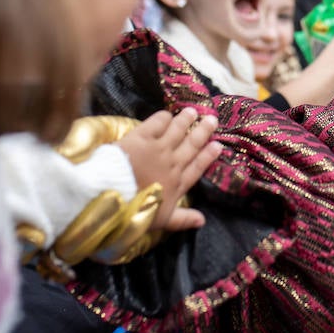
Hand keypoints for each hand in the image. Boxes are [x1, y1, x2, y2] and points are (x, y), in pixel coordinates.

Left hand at [114, 108, 219, 231]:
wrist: (115, 195)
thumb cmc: (138, 210)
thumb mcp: (163, 219)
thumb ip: (183, 219)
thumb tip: (202, 221)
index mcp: (177, 183)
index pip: (197, 167)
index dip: (208, 156)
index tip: (218, 145)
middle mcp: (172, 163)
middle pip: (191, 145)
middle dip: (203, 132)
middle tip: (213, 120)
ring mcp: (158, 148)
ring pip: (177, 130)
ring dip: (186, 120)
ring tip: (194, 111)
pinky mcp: (141, 137)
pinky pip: (157, 123)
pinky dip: (164, 118)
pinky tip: (168, 114)